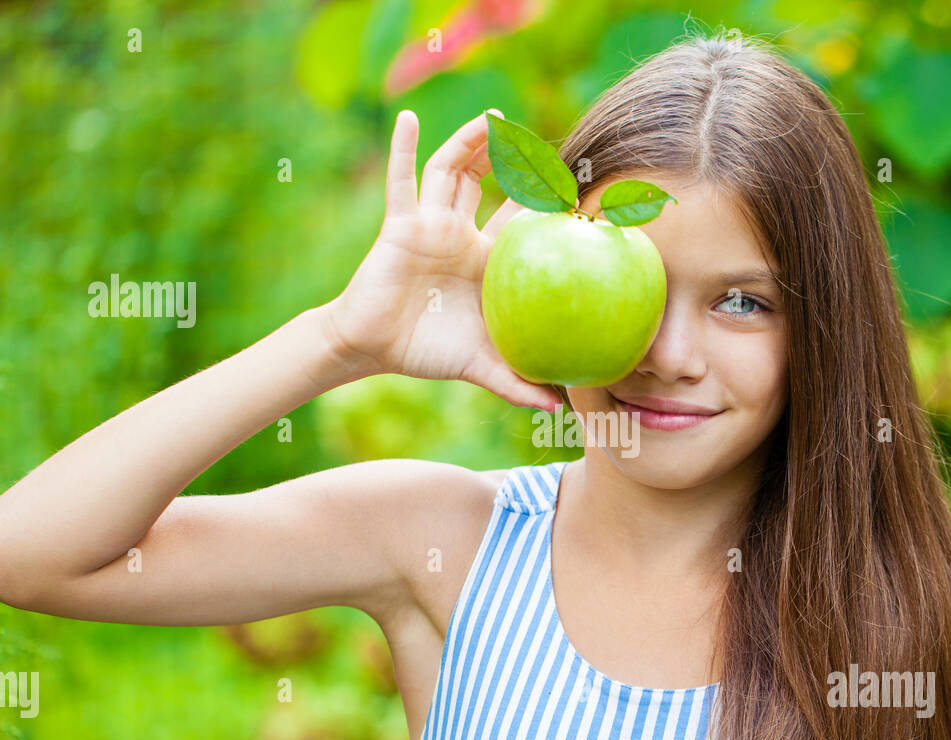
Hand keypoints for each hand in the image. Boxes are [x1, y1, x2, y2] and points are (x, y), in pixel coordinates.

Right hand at [325, 108, 561, 411]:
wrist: (373, 348)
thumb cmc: (426, 350)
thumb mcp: (480, 366)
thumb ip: (517, 383)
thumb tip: (559, 410)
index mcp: (486, 260)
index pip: (522, 220)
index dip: (545, 201)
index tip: (577, 184)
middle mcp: (461, 234)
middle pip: (489, 183)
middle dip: (511, 158)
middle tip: (539, 136)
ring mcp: (430, 224)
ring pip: (453, 171)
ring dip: (470, 142)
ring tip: (492, 118)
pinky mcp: (401, 225)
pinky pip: (402, 181)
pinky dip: (402, 148)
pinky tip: (407, 118)